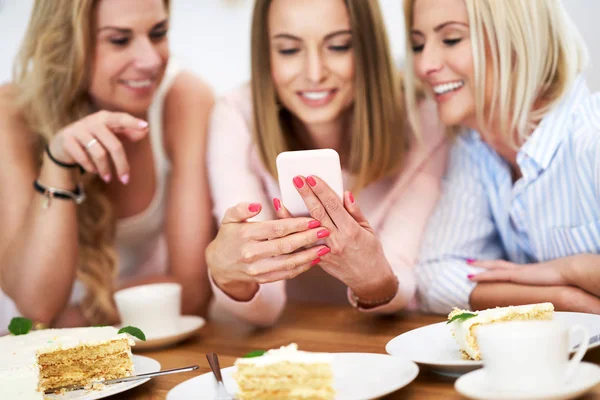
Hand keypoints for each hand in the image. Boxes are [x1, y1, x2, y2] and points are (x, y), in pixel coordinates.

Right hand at [48, 110, 148, 183]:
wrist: (62, 143)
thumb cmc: (94, 138)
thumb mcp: (111, 134)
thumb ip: (128, 133)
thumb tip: (145, 131)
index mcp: (105, 118)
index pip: (121, 118)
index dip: (132, 122)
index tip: (146, 126)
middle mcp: (92, 121)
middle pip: (114, 145)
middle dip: (121, 165)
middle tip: (125, 180)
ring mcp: (78, 129)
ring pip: (99, 153)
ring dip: (105, 169)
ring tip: (108, 178)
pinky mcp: (67, 139)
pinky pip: (83, 158)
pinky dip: (90, 167)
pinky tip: (93, 171)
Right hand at [206, 202, 328, 300]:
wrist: (219, 264)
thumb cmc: (229, 236)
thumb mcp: (229, 218)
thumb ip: (241, 209)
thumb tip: (256, 205)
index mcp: (245, 235)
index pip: (276, 229)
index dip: (296, 224)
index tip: (313, 220)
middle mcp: (251, 253)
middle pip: (285, 246)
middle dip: (308, 238)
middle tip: (325, 231)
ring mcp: (257, 269)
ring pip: (288, 263)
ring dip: (309, 256)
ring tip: (325, 248)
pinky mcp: (263, 279)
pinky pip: (286, 274)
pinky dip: (302, 268)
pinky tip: (314, 260)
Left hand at [273, 175, 396, 301]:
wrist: (368, 279)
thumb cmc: (370, 250)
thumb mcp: (368, 229)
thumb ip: (355, 211)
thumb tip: (344, 193)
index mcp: (351, 230)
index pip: (333, 206)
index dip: (321, 190)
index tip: (312, 177)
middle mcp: (336, 240)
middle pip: (317, 214)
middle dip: (305, 195)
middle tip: (296, 179)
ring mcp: (325, 252)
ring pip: (304, 230)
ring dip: (290, 215)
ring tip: (280, 200)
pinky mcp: (318, 260)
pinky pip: (301, 245)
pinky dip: (291, 233)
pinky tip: (281, 222)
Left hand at [468, 257, 576, 285]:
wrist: (572, 272)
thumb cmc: (569, 280)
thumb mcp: (559, 287)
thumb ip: (554, 291)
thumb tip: (558, 299)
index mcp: (531, 272)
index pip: (512, 268)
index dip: (501, 267)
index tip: (493, 267)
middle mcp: (523, 269)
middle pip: (500, 264)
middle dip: (486, 263)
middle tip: (472, 262)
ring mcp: (519, 271)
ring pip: (494, 267)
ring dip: (480, 266)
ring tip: (468, 266)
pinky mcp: (516, 275)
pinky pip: (494, 274)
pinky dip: (482, 275)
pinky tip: (471, 277)